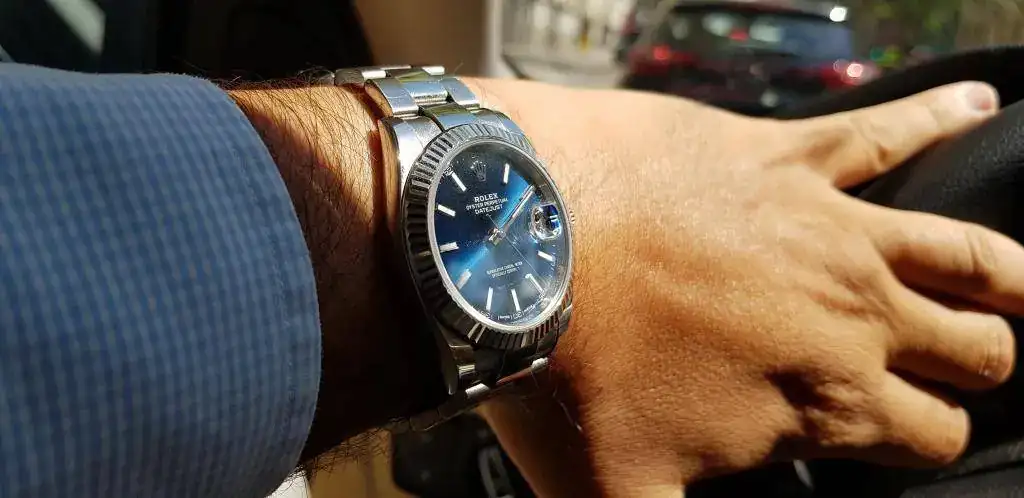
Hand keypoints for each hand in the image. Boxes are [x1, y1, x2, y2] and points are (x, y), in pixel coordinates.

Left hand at [472, 79, 1023, 495]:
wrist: (520, 244)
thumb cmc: (567, 370)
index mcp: (830, 399)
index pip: (937, 432)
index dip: (935, 438)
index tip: (912, 432)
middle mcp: (856, 312)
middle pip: (977, 347)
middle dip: (979, 364)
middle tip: (962, 363)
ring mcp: (831, 226)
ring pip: (970, 254)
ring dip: (1002, 277)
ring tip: (1014, 289)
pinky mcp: (790, 156)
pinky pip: (890, 129)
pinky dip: (944, 118)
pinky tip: (979, 105)